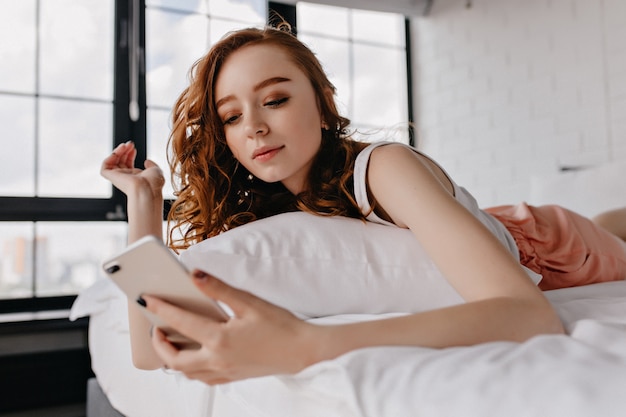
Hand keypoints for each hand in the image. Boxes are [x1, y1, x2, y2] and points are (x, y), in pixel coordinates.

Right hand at [100, 141, 164, 197]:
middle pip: (120, 161)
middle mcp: (126, 177)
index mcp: (136, 177)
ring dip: (117, 151)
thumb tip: (146, 161)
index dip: (130, 154)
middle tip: (130, 143)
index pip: (128, 163)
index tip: (134, 148)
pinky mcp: (112, 177)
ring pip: (112, 162)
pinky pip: (105, 167)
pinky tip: (116, 153)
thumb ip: (152, 165)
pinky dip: (109, 158)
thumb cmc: (153, 183)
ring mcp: (118, 178)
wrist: (147, 190)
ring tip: (125, 145)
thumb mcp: (156, 171)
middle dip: (124, 150)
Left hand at [142, 270, 320, 384]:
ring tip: (170, 341)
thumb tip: (195, 276)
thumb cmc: (281, 326)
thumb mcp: (249, 302)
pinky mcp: (233, 377)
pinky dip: (192, 369)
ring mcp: (225, 371)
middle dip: (159, 344)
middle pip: (175, 359)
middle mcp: (218, 359)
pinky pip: (203, 378)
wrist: (303, 351)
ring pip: (187, 373)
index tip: (149, 299)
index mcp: (220, 338)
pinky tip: (196, 356)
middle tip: (155, 328)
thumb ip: (219, 289)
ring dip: (173, 359)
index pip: (181, 322)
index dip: (161, 308)